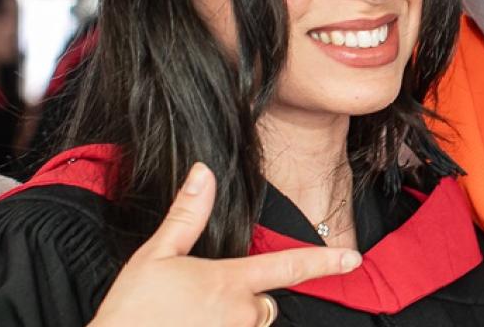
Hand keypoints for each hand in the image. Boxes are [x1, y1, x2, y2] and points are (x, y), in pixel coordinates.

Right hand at [90, 163, 361, 325]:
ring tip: (189, 319)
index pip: (288, 266)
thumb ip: (186, 216)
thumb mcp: (155, 256)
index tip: (353, 258)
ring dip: (232, 321)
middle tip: (199, 301)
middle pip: (265, 302)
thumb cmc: (130, 311)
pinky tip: (194, 326)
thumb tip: (204, 172)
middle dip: (245, 298)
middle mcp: (241, 315)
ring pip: (251, 326)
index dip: (325, 261)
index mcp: (229, 282)